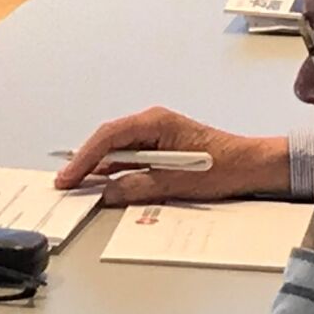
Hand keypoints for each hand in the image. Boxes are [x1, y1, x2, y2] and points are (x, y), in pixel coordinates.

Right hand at [54, 107, 290, 206]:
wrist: (249, 164)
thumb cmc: (220, 167)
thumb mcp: (175, 183)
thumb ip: (137, 186)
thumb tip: (106, 192)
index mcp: (155, 122)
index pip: (109, 136)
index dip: (84, 157)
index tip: (68, 176)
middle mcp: (152, 122)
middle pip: (109, 139)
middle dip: (85, 160)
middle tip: (64, 182)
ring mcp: (156, 132)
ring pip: (118, 147)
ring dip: (99, 165)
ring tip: (77, 184)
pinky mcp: (161, 145)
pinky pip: (131, 154)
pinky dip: (115, 168)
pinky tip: (104, 182)